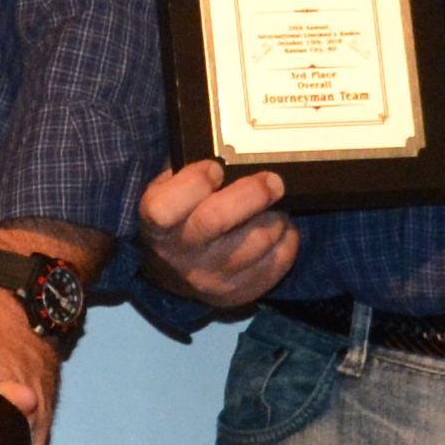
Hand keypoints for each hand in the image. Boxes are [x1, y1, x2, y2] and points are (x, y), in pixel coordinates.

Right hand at [137, 157, 299, 314]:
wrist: (173, 273)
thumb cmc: (178, 217)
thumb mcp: (167, 192)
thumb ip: (187, 172)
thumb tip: (228, 151)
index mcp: (158, 226)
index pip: (166, 207)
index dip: (194, 182)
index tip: (215, 168)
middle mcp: (182, 255)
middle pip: (216, 220)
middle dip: (252, 193)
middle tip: (273, 181)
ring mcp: (212, 278)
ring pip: (257, 240)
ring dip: (274, 218)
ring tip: (271, 208)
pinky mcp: (239, 293)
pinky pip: (277, 262)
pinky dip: (285, 240)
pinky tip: (277, 230)